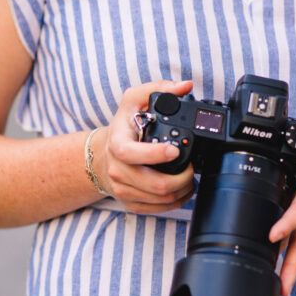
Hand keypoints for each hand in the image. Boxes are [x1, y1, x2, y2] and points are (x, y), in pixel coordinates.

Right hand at [96, 80, 196, 212]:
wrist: (103, 154)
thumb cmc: (123, 127)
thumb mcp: (134, 100)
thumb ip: (159, 89)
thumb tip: (185, 86)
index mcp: (117, 143)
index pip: (131, 154)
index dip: (155, 154)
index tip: (174, 149)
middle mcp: (118, 169)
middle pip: (154, 184)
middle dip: (182, 178)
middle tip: (192, 167)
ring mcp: (123, 189)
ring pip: (159, 199)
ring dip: (182, 190)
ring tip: (190, 178)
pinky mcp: (130, 202)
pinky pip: (156, 209)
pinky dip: (175, 202)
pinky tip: (182, 190)